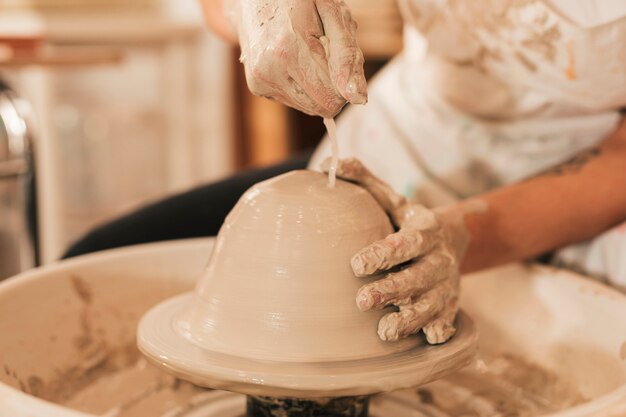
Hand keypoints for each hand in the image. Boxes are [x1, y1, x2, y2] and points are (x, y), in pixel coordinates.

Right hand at [226, 0, 367, 117]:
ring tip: (305, 52)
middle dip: (331, 84)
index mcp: (288, 50)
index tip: (334, 51)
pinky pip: (294, 101)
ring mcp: (260, 81)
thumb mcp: (332, 15)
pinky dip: (300, 84)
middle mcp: (269, 70)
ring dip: (316, 85)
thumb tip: (358, 98)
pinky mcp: (256, 86)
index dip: (343, 79)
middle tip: (322, 51)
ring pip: (309, 107)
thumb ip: (346, 57)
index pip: (333, 98)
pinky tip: (293, 59)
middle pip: (322, 107)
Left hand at [321, 158, 470, 343]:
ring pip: (433, 303)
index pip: (407, 242)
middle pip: (419, 276)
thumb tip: (330, 164)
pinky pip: (448, 319)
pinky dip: (440, 329)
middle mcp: (439, 258)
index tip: (357, 263)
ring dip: (411, 317)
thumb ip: (363, 180)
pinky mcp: (451, 304)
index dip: (384, 253)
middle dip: (393, 289)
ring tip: (386, 331)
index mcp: (426, 229)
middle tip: (363, 300)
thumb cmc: (405, 219)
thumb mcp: (389, 198)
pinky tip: (428, 338)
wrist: (449, 238)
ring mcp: (447, 284)